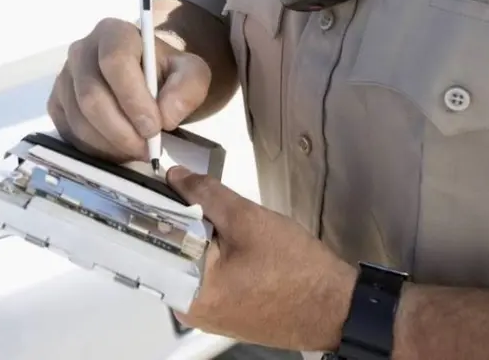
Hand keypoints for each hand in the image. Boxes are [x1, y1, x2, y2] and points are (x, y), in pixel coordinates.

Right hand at [47, 17, 210, 161]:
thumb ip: (188, 88)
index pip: (114, 62)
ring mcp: (64, 78)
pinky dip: (95, 149)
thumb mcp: (191, 74)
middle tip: (147, 149)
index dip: (133, 99)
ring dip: (110, 144)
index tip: (154, 127)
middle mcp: (81, 50)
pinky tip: (117, 149)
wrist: (146, 82)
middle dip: (121, 130)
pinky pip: (69, 133)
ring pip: (79, 119)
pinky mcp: (56, 103)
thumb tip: (166, 115)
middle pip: (91, 96)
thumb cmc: (166, 74)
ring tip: (136, 150)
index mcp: (113, 33)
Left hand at [167, 166, 357, 351]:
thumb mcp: (248, 220)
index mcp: (189, 293)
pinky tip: (220, 237)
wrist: (337, 306)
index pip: (151, 244)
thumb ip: (205, 194)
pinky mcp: (220, 309)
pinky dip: (206, 252)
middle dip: (175, 222)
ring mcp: (204, 312)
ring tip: (208, 217)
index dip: (151, 210)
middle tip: (184, 196)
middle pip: (165, 252)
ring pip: (183, 261)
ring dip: (192, 236)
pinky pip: (200, 274)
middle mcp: (189, 309)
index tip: (151, 186)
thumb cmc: (298, 270)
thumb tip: (175, 177)